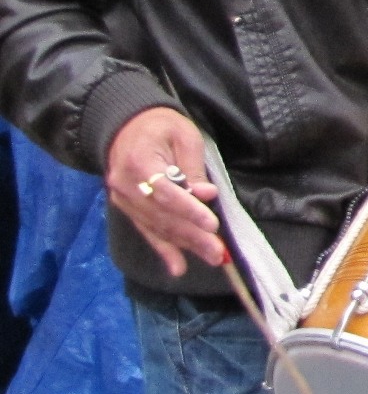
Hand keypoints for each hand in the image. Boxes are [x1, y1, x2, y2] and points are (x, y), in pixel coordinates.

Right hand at [105, 108, 225, 277]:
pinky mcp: (127, 209)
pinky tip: (177, 268)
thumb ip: (192, 167)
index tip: (211, 224)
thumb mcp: (184, 136)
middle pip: (162, 216)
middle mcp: (125, 186)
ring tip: (211, 258)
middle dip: (192, 235)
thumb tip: (205, 194)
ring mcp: (123, 200)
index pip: (165, 192)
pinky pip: (147, 231)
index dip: (188, 210)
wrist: (126, 126)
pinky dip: (164, 250)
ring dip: (185, 245)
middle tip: (218, 252)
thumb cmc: (161, 126)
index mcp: (139, 162)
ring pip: (157, 227)